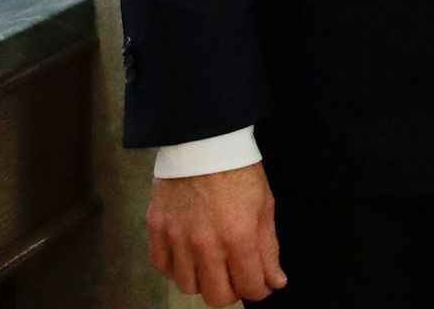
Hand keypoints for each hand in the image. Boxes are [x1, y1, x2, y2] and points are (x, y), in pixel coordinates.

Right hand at [147, 162, 284, 303]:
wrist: (204, 140)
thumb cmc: (239, 170)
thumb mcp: (264, 204)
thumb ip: (269, 248)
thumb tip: (276, 282)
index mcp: (238, 236)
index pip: (250, 286)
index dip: (260, 290)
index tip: (262, 284)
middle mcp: (206, 245)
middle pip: (216, 296)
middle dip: (232, 291)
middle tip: (237, 275)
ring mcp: (178, 239)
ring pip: (188, 287)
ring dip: (203, 281)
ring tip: (213, 263)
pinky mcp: (157, 230)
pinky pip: (163, 268)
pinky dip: (177, 268)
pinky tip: (189, 254)